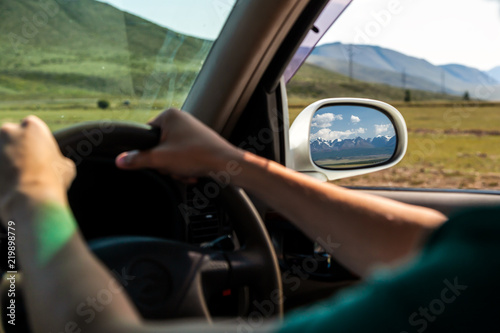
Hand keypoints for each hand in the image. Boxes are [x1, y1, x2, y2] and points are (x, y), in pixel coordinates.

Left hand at [0, 116, 74, 218]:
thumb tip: (57, 164)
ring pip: (1, 152)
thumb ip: (57, 158)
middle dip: (16, 148)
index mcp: (32, 126)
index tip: (39, 154)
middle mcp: (8, 131)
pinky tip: (8, 186)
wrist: (29, 199)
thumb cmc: (52, 180)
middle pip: (10, 136)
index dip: (36, 142)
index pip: (31, 127)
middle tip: (26, 166)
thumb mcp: (66, 166)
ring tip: (16, 179)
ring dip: (5, 161)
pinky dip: (1, 174)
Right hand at [115, 108, 242, 180]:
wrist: (226, 165)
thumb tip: (120, 160)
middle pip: (158, 147)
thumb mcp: (161, 159)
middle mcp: (180, 119)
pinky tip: (192, 173)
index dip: (149, 153)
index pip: (145, 135)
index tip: (159, 160)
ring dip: (175, 169)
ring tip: (186, 171)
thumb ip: (137, 159)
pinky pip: (182, 157)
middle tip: (175, 167)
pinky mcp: (198, 142)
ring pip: (170, 155)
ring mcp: (190, 131)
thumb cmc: (197, 156)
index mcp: (169, 115)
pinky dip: (185, 168)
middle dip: (166, 163)